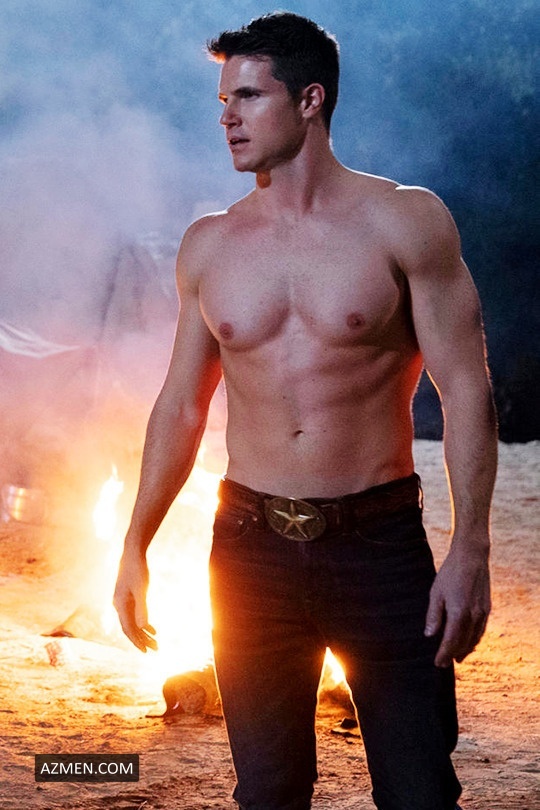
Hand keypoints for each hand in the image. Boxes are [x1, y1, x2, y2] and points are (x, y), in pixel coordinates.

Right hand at [113, 550, 157, 652]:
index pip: (128, 629)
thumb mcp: (142, 589)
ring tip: (156, 643)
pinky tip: (153, 630)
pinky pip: (135, 616)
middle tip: (156, 649)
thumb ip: (142, 608)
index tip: (146, 651)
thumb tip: (143, 627)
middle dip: (142, 640)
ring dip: (144, 633)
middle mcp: (119, 606)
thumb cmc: (137, 570)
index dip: (136, 641)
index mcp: (120, 605)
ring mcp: (123, 602)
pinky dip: (144, 623)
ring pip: (133, 623)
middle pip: (131, 628)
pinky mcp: (128, 598)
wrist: (132, 554)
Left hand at [424, 541, 490, 666]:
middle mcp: (473, 617)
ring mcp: (482, 613)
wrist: (471, 557)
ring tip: (456, 656)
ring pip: (474, 639)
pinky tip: (468, 641)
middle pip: (463, 644)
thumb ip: (434, 615)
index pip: (451, 642)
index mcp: (458, 614)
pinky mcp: (487, 608)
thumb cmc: (450, 574)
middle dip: (453, 655)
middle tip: (444, 663)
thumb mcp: (436, 593)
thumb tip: (429, 635)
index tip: (437, 663)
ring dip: (465, 650)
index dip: (444, 654)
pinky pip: (481, 630)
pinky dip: (474, 640)